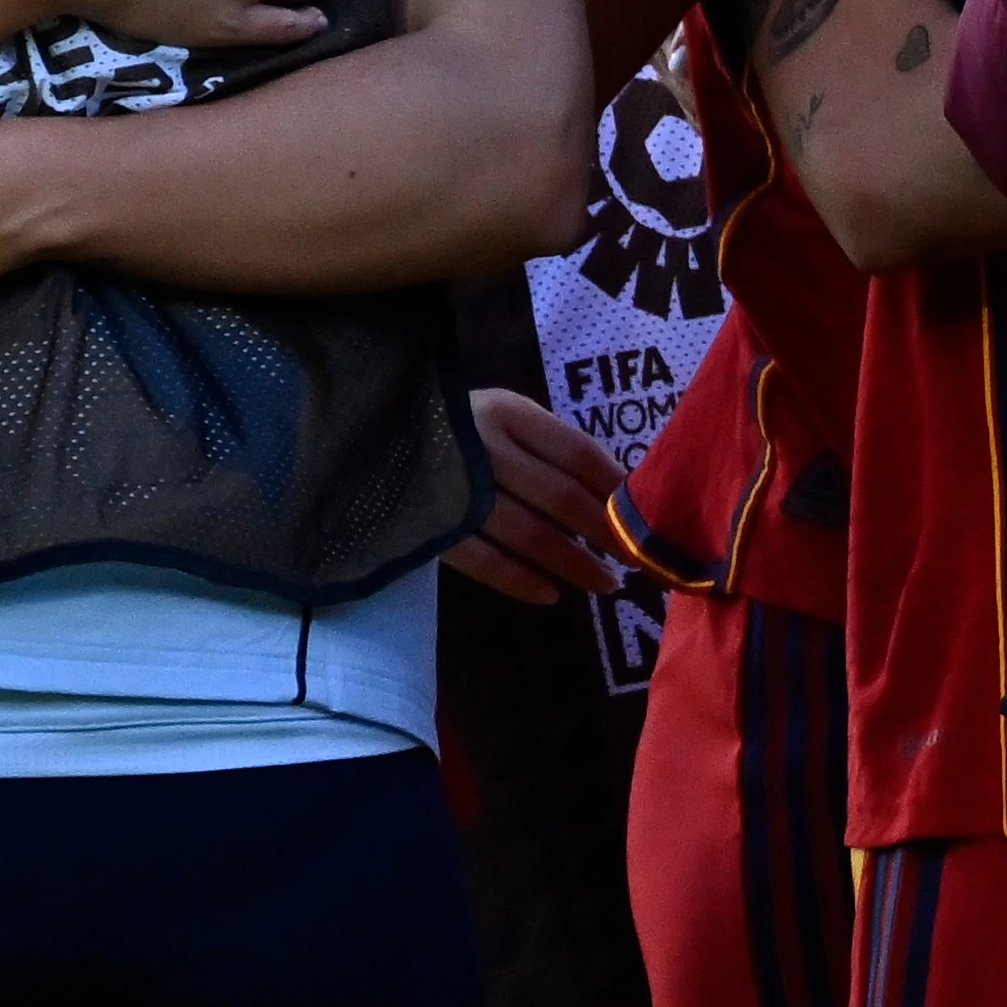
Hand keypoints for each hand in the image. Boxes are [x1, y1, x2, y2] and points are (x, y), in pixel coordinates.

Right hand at [444, 387, 632, 605]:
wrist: (361, 438)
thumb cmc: (451, 428)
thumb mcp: (498, 418)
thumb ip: (546, 448)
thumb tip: (614, 494)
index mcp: (507, 411)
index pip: (577, 452)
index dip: (615, 487)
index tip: (645, 515)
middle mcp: (483, 444)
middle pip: (560, 497)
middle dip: (605, 533)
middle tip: (636, 560)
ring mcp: (454, 487)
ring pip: (529, 533)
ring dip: (574, 564)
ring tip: (606, 584)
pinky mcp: (428, 526)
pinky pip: (483, 561)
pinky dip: (519, 581)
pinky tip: (550, 596)